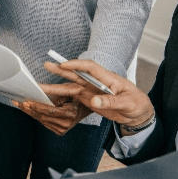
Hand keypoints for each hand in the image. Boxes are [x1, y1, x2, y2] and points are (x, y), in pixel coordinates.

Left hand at [15, 94, 92, 134]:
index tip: (26, 101)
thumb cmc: (79, 96)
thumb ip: (55, 96)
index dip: (36, 106)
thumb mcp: (69, 92)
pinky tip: (29, 110)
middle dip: (29, 109)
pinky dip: (36, 116)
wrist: (89, 107)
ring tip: (20, 105)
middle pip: (42, 117)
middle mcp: (66, 124)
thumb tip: (39, 95)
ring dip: (30, 112)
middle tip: (19, 102)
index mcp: (70, 114)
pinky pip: (45, 123)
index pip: (49, 111)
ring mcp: (62, 129)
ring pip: (42, 120)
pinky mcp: (59, 131)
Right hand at [39, 60, 154, 134]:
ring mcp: (91, 90)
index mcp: (108, 78)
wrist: (137, 113)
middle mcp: (97, 82)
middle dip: (62, 70)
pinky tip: (50, 97)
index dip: (78, 64)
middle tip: (47, 65)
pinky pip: (73, 96)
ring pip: (71, 86)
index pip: (91, 68)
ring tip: (40, 85)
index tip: (65, 65)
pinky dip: (61, 96)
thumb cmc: (136, 103)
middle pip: (77, 74)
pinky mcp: (88, 99)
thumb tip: (94, 101)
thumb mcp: (127, 103)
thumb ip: (111, 101)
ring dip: (57, 86)